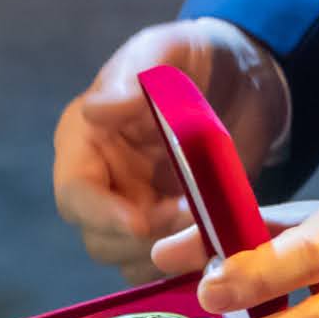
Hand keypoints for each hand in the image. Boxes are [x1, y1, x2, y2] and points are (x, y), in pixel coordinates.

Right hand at [55, 18, 288, 278]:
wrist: (243, 76)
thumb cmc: (191, 57)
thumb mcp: (163, 52)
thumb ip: (131, 78)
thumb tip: (95, 111)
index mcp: (85, 142)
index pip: (75, 194)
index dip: (102, 214)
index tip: (140, 222)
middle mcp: (103, 183)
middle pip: (99, 239)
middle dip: (143, 239)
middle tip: (191, 218)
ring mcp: (137, 209)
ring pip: (131, 261)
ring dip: (166, 255)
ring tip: (208, 226)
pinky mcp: (171, 228)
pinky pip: (166, 265)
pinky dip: (187, 262)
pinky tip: (218, 239)